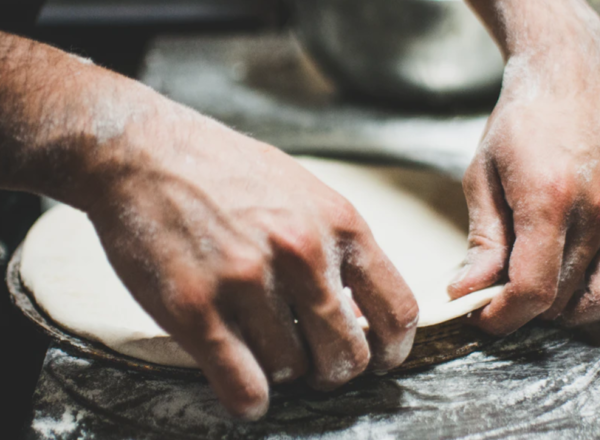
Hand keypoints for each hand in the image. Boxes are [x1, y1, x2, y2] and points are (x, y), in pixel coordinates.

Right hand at [0, 32, 416, 418]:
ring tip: (263, 347)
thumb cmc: (229, 173)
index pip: (397, 310)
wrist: (145, 152)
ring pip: (292, 371)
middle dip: (335, 370)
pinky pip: (243, 385)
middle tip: (315, 363)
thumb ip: (338, 247)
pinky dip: (250, 400)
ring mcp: (247, 281)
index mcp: (339, 224)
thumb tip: (362, 310)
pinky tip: (247, 391)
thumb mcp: (305, 192)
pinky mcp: (195, 308)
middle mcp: (301, 253)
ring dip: (283, 372)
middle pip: (348, 355)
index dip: (394, 349)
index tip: (381, 360)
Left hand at [448, 7, 599, 334]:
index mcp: (549, 202)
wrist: (568, 76)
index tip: (479, 314)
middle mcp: (595, 214)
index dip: (503, 315)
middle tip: (495, 292)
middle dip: (524, 310)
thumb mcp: (482, 175)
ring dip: (570, 308)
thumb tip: (468, 290)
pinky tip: (589, 272)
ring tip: (538, 288)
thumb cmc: (519, 120)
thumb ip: (482, 239)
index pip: (533, 289)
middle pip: (565, 298)